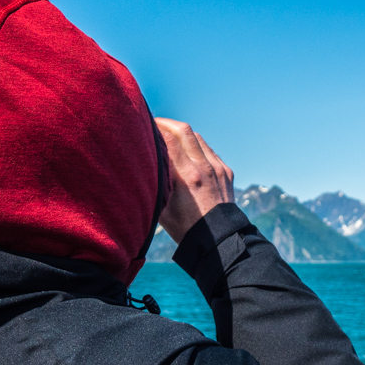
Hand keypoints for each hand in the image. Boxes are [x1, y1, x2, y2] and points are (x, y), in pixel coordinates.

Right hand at [155, 118, 234, 243]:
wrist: (219, 240)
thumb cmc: (185, 228)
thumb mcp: (161, 208)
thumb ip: (153, 185)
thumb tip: (138, 168)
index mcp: (187, 176)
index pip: (169, 140)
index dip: (154, 128)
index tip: (143, 125)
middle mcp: (204, 168)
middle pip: (184, 130)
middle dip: (167, 123)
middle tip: (154, 123)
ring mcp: (218, 168)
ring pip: (198, 137)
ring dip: (182, 132)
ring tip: (168, 134)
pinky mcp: (226, 171)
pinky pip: (209, 150)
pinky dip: (195, 145)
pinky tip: (186, 150)